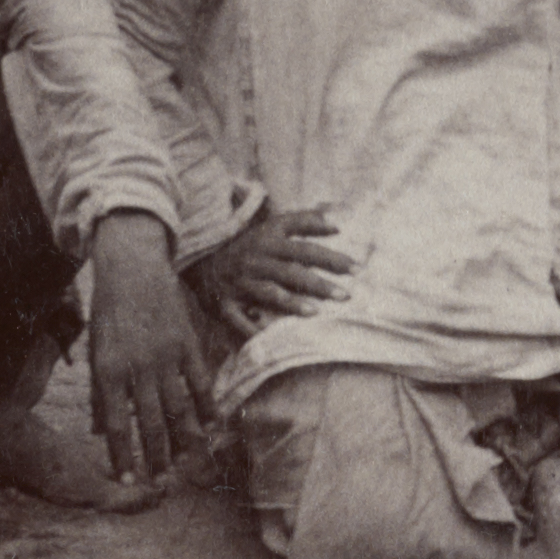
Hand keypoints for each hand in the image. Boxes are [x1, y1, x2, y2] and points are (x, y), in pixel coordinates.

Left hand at [83, 219, 216, 483]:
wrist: (133, 268)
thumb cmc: (109, 312)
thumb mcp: (95, 351)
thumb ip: (99, 393)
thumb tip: (99, 430)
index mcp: (108, 372)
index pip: (116, 425)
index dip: (122, 455)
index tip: (128, 480)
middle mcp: (138, 368)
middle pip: (150, 423)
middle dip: (156, 456)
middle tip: (161, 481)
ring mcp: (166, 356)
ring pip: (177, 408)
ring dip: (183, 439)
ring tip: (187, 463)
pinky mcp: (188, 343)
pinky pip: (200, 382)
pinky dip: (207, 405)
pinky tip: (211, 424)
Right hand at [179, 209, 357, 336]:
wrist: (201, 259)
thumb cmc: (248, 244)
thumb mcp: (273, 226)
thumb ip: (306, 221)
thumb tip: (339, 222)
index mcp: (269, 242)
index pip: (305, 249)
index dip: (331, 258)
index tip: (358, 268)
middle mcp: (256, 261)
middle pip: (291, 272)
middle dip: (319, 284)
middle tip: (346, 295)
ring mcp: (240, 283)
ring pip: (268, 293)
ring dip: (291, 303)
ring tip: (315, 312)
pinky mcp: (225, 303)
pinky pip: (239, 318)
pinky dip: (252, 328)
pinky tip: (269, 337)